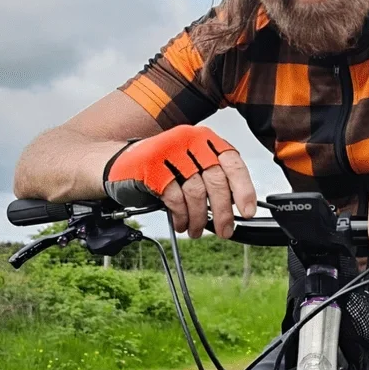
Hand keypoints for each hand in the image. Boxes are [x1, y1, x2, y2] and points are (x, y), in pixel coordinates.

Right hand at [103, 124, 256, 237]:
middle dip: (223, 211)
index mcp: (205, 139)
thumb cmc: (162, 168)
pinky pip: (175, 197)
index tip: (247, 211)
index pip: (233, 162)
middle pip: (216, 179)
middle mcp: (189, 140)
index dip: (244, 188)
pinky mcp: (151, 167)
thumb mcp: (192, 166)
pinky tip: (181, 223)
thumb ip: (214, 178)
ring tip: (196, 230)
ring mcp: (169, 152)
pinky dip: (181, 215)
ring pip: (196, 191)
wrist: (121, 163)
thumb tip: (237, 206)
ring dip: (199, 218)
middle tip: (225, 230)